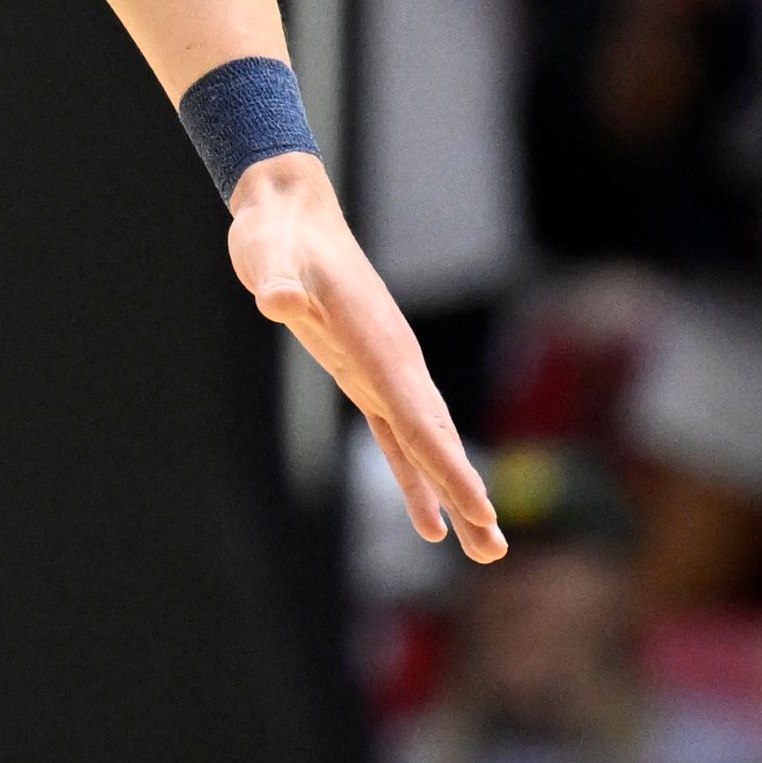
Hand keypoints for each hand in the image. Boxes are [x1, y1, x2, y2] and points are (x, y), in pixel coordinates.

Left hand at [227, 156, 502, 563]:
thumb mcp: (267, 255)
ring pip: (429, 443)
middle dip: (465, 493)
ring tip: (485, 547)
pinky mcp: (366, 376)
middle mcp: (395, 362)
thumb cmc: (277, 235)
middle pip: (437, 439)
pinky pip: (399, 437)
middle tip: (493, 548)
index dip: (447, 467)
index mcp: (379, 344)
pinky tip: (429, 523)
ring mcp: (386, 371)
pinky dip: (416, 478)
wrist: (291, 214)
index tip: (479, 509)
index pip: (418, 418)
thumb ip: (276, 280)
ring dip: (454, 494)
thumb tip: (277, 299)